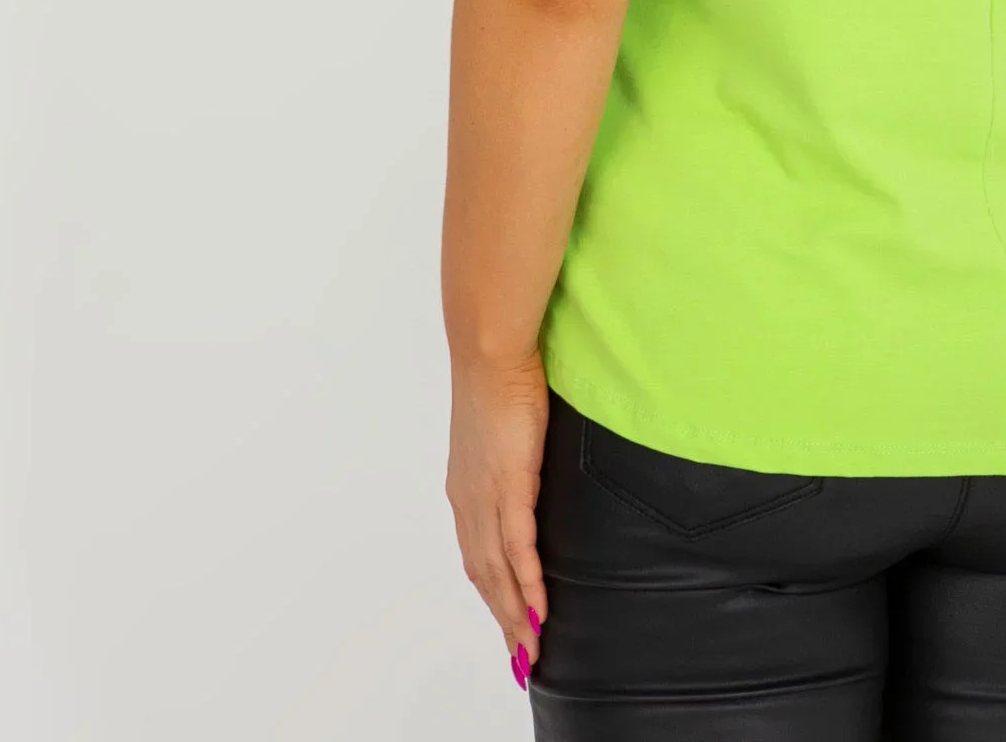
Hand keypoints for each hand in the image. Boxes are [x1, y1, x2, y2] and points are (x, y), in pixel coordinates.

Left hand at [445, 350, 549, 690]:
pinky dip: (528, 584)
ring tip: (533, 647)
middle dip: (503, 617)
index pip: (477, 554)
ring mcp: (486, 495)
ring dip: (516, 613)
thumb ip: (510, 456)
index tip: (507, 623)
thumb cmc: (500, 377)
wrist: (491, 350)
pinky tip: (540, 609)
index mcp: (465, 487)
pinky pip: (518, 548)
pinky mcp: (509, 485)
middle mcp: (468, 499)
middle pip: (484, 574)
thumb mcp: (503, 429)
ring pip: (498, 571)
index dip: (492, 593)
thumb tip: (524, 466)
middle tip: (523, 655)